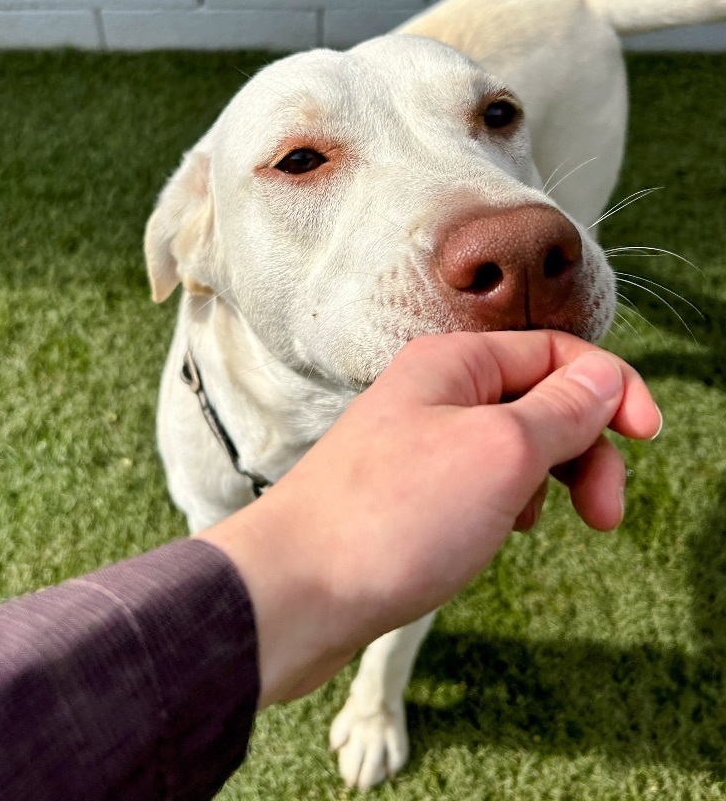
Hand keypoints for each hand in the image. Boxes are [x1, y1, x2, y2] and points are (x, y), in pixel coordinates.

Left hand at [198, 330, 659, 706]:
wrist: (294, 592)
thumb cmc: (392, 517)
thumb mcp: (502, 453)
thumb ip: (562, 408)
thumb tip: (604, 375)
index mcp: (455, 363)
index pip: (558, 351)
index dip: (612, 389)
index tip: (649, 439)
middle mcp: (434, 393)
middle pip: (540, 401)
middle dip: (585, 450)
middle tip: (606, 515)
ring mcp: (417, 443)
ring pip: (511, 448)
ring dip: (546, 482)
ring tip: (534, 527)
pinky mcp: (406, 493)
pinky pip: (478, 484)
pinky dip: (505, 507)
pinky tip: (496, 535)